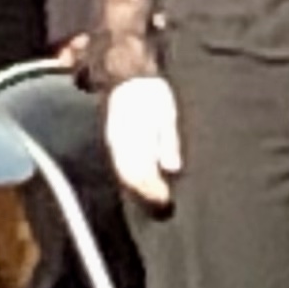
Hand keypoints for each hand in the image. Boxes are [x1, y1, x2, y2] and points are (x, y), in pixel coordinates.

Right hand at [105, 75, 184, 207]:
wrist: (129, 78)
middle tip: (165, 209)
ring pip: (125, 176)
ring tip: (158, 203)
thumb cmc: (151, 94)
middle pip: (131, 179)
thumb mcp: (165, 114)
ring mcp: (117, 145)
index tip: (166, 201)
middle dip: (147, 196)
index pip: (140, 173)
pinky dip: (134, 180)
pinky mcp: (117, 143)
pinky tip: (147, 187)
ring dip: (140, 191)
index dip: (152, 191)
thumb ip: (168, 141)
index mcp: (133, 139)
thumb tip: (172, 168)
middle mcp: (120, 146)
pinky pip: (122, 167)